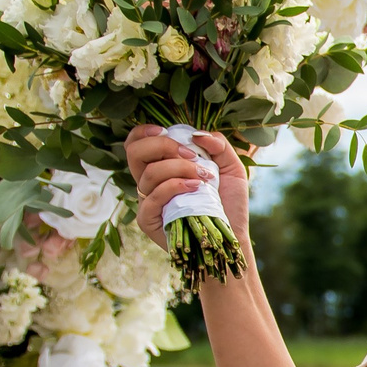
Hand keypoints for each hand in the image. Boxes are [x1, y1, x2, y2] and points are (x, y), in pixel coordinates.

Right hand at [124, 123, 248, 249]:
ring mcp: (147, 201)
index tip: (164, 131)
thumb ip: (219, 144)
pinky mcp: (148, 219)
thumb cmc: (228, 202)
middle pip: (134, 152)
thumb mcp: (231, 167)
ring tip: (204, 176)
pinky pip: (153, 196)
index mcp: (161, 166)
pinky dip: (175, 186)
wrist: (232, 235)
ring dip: (179, 167)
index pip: (136, 143)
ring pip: (150, 173)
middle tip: (191, 155)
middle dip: (163, 146)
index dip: (143, 132)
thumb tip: (198, 134)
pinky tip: (194, 187)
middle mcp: (149, 182)